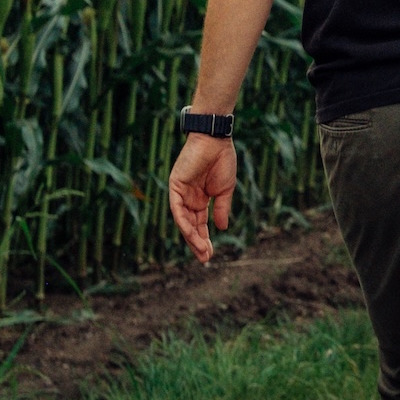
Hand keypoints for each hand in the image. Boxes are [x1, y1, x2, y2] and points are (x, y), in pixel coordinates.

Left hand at [168, 132, 236, 263]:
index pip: (200, 224)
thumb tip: (222, 228)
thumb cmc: (222, 161)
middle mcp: (188, 199)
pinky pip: (177, 209)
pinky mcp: (175, 186)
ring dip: (191, 237)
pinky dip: (184, 222)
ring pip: (183, 221)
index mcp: (200, 199)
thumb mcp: (225, 190)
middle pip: (190, 226)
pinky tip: (191, 235)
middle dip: (197, 243)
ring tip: (202, 251)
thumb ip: (222, 209)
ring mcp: (180, 193)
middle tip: (206, 259)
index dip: (205, 239)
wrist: (215, 141)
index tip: (211, 254)